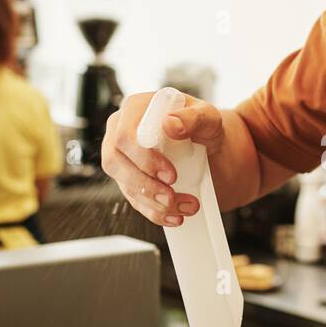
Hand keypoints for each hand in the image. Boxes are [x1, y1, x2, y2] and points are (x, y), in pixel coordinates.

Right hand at [101, 91, 224, 225]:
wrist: (209, 146)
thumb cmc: (204, 126)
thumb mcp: (208, 117)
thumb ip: (193, 117)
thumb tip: (171, 124)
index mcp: (136, 109)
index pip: (125, 135)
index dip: (144, 159)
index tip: (171, 175)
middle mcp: (121, 131)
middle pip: (115, 162)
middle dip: (145, 185)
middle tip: (172, 197)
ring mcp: (123, 157)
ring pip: (124, 184)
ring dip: (153, 203)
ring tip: (184, 208)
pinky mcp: (129, 179)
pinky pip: (134, 200)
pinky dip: (154, 213)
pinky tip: (175, 217)